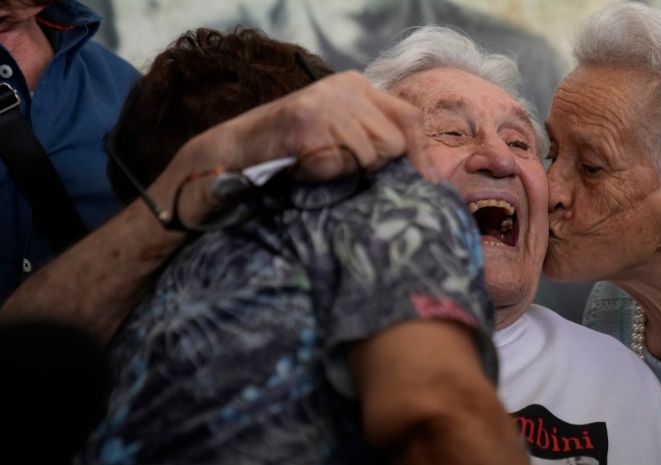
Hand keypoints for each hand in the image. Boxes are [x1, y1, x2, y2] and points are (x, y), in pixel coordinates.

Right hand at [152, 70, 438, 227]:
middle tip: (344, 170)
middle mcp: (345, 87)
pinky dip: (329, 175)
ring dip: (351, 172)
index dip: (417, 154)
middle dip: (378, 166)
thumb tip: (425, 170)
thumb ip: (375, 136)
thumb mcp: (340, 133)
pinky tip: (307, 167)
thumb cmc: (294, 151)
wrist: (236, 152)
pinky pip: (345, 164)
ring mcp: (326, 103)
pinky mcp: (309, 124)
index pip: (409, 118)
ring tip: (320, 165)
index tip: (423, 182)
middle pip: (395, 141)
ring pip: (373, 155)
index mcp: (356, 85)